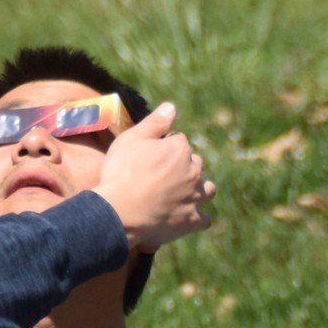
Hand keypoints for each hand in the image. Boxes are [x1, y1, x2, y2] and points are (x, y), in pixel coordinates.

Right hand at [96, 103, 215, 250]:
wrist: (119, 212)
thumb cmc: (122, 172)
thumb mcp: (132, 139)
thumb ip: (155, 123)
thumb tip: (172, 107)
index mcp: (180, 149)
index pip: (179, 141)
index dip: (164, 147)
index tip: (150, 156)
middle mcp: (193, 171)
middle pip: (195, 164)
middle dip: (184, 167)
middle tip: (163, 177)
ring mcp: (195, 197)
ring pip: (208, 190)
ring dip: (200, 189)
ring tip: (183, 194)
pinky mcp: (191, 221)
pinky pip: (205, 219)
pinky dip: (199, 218)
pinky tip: (189, 217)